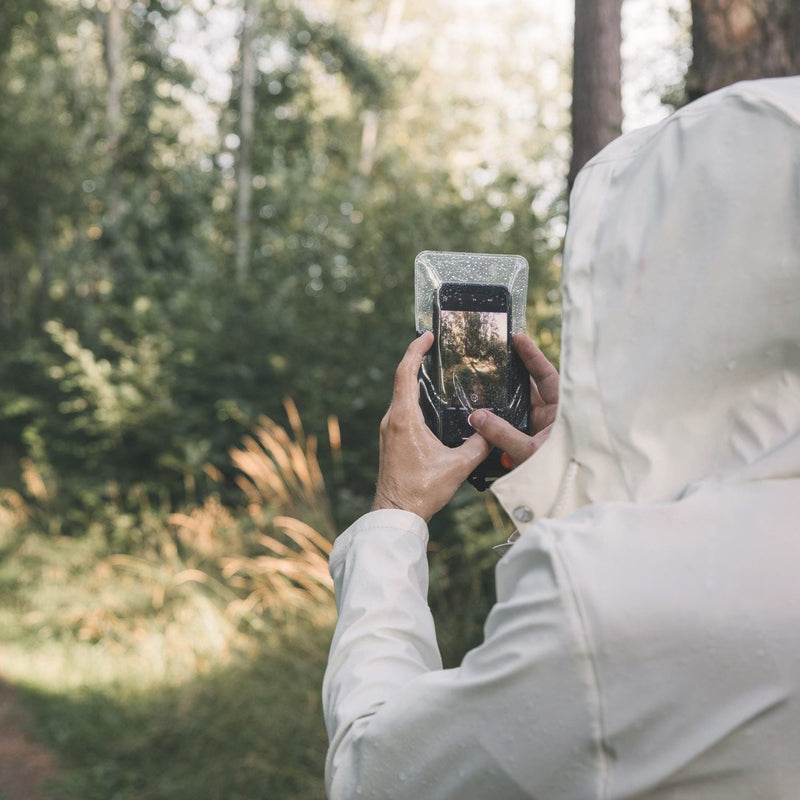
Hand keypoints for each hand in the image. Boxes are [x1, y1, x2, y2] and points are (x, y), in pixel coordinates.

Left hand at [372, 332, 490, 521]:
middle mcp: (392, 420)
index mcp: (404, 419)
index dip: (415, 350)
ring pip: (401, 396)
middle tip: (438, 348)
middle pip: (402, 380)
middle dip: (418, 360)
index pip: (405, 373)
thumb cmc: (422, 491)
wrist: (395, 514)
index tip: (427, 335)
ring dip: (416, 380)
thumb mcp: (457, 466)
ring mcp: (389, 430)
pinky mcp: (391, 440)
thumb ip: (479, 445)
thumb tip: (493, 430)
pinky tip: (432, 403)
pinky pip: (401, 410)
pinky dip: (414, 398)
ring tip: (437, 370)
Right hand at [467, 333, 558, 467]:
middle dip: (513, 372)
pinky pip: (511, 424)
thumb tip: (476, 415)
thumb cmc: (554, 474)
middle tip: (493, 353)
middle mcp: (551, 417)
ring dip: (502, 396)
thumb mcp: (527, 452)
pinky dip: (498, 418)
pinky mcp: (528, 443)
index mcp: (560, 412)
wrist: (561, 501)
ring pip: (519, 406)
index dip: (532, 356)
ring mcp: (539, 429)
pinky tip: (481, 411)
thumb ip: (501, 434)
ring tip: (483, 378)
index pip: (547, 375)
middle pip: (531, 387)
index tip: (517, 337)